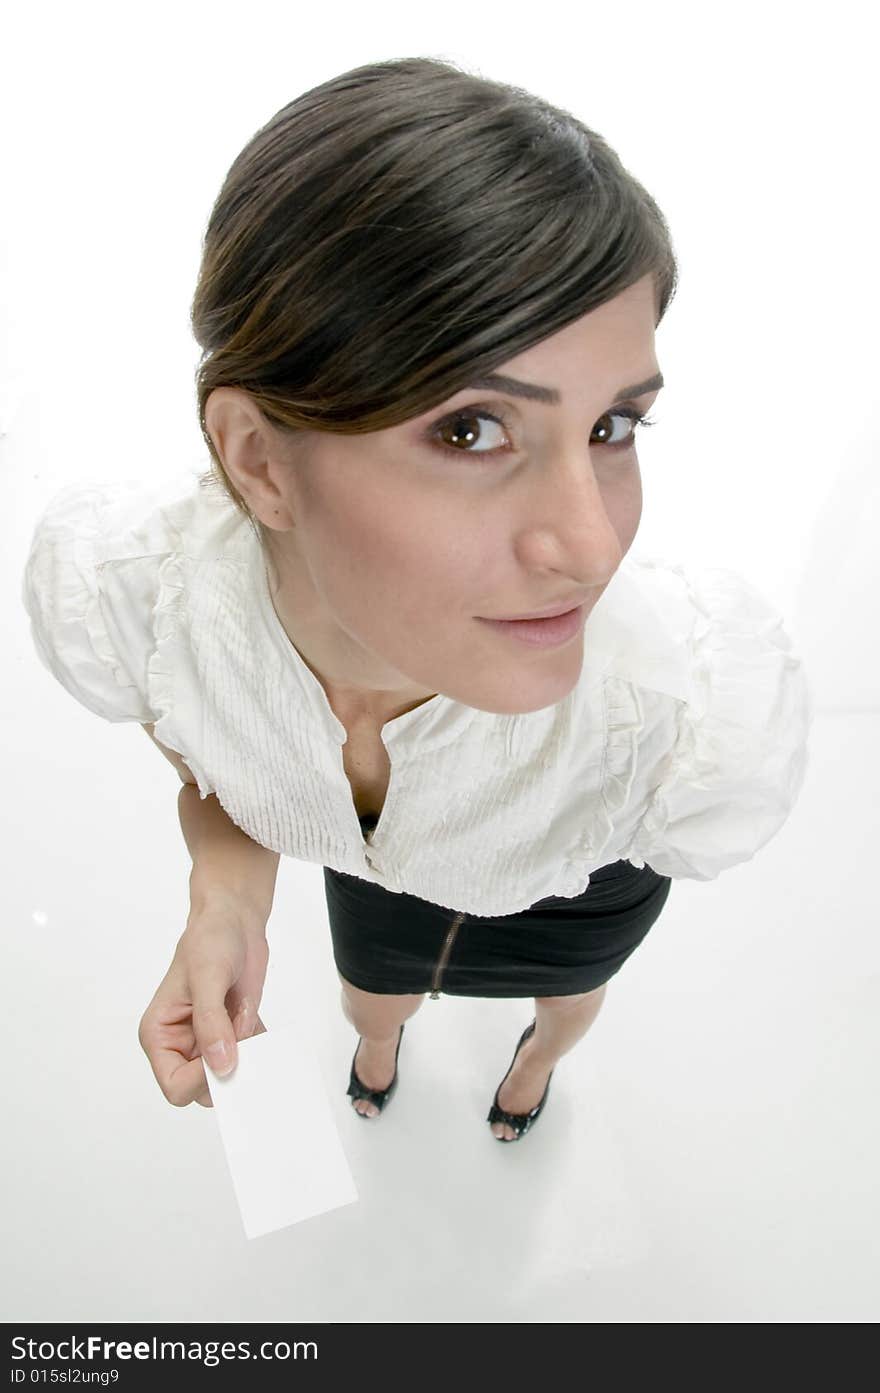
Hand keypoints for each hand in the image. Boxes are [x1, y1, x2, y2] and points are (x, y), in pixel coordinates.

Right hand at [138, 898, 269, 1107]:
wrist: (233, 922)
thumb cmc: (209, 941)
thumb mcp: (207, 977)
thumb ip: (211, 1022)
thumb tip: (221, 1065)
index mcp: (159, 1036)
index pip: (176, 1087)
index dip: (202, 1080)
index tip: (226, 1053)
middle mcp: (180, 1046)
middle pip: (204, 1090)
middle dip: (229, 1067)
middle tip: (242, 1032)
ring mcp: (208, 1044)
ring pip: (230, 1077)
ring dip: (246, 1053)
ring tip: (242, 1012)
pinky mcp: (232, 1037)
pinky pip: (250, 1059)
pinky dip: (258, 1044)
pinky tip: (250, 1011)